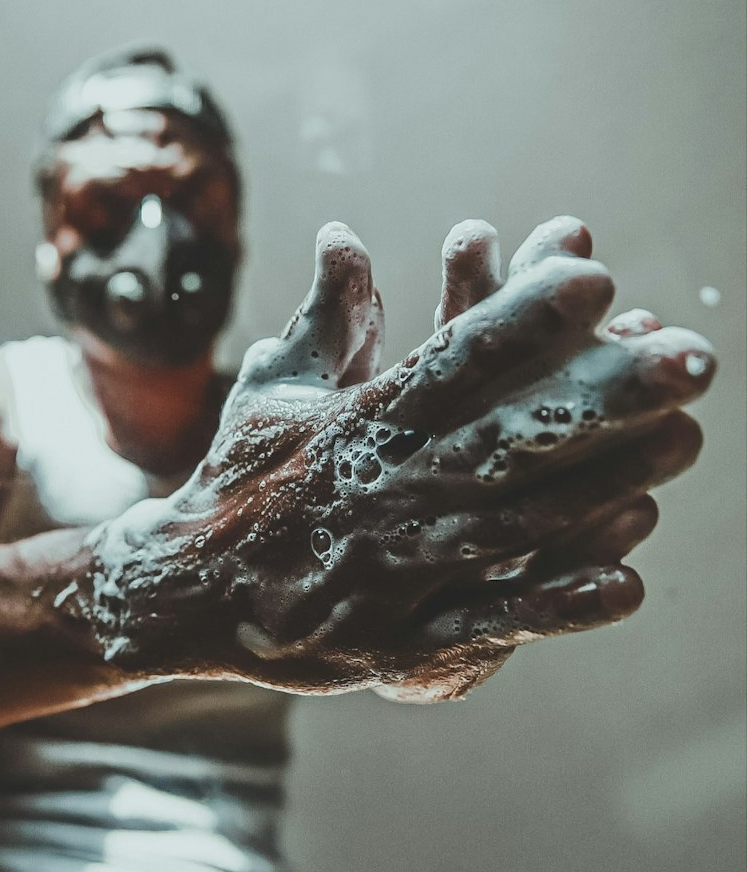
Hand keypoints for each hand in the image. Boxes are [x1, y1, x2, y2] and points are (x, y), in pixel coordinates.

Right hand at [91, 220, 714, 699]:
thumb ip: (324, 317)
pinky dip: (554, 602)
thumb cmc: (238, 478)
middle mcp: (381, 492)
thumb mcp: (273, 389)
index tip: (591, 273)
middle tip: (688, 356)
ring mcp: (391, 570)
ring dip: (604, 484)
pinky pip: (486, 621)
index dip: (519, 318)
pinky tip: (625, 581)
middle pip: (505, 437)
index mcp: (354, 426)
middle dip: (601, 396)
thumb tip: (343, 231)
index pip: (448, 360)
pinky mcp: (396, 639)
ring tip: (683, 438)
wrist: (183, 592)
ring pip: (513, 522)